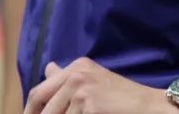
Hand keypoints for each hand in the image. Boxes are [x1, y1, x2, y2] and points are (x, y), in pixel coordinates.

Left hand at [23, 58, 177, 113]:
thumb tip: (48, 68)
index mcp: (76, 67)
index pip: (40, 90)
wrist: (147, 106)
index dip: (31, 109)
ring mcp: (81, 88)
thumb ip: (67, 78)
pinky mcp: (89, 104)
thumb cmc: (122, 98)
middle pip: (40, 102)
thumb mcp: (92, 81)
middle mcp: (76, 73)